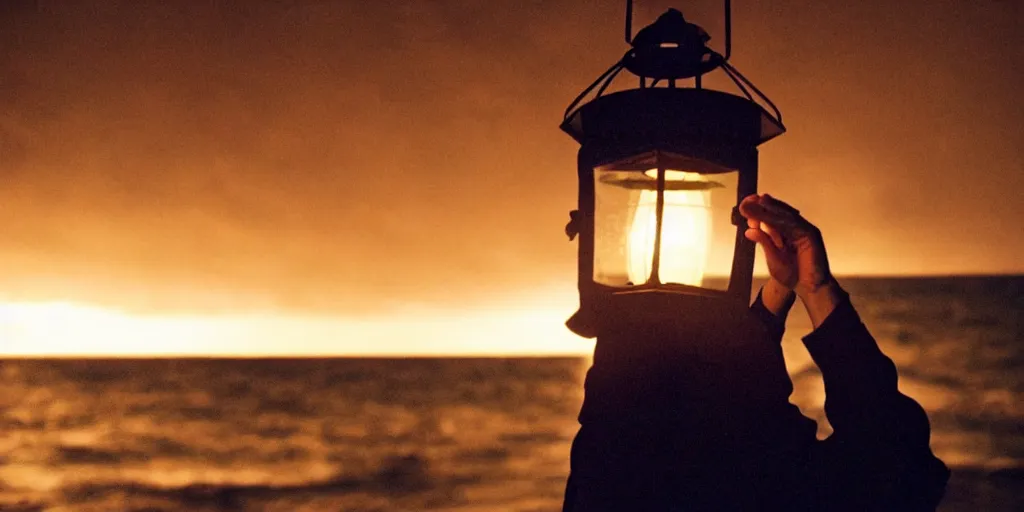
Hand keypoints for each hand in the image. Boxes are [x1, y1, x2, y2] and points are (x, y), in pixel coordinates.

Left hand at [739, 194, 842, 326]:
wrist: (808, 288)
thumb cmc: (793, 274)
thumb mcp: (772, 257)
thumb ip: (764, 242)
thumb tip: (749, 230)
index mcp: (783, 233)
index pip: (769, 218)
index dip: (757, 211)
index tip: (744, 206)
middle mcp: (793, 229)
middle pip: (777, 213)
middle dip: (763, 206)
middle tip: (749, 200)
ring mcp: (803, 230)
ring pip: (786, 215)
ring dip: (773, 207)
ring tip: (760, 201)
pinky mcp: (811, 235)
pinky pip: (796, 224)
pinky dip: (785, 218)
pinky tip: (774, 214)